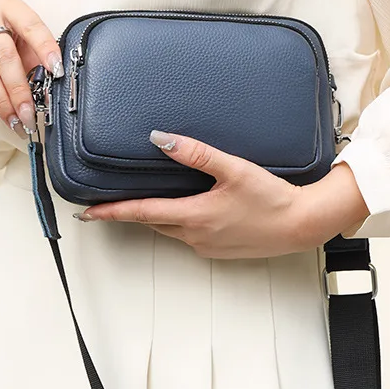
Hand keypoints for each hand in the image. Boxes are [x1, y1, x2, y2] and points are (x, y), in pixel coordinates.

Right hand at [0, 0, 62, 133]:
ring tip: (13, 121)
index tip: (57, 71)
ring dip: (0, 101)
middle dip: (19, 90)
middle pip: (5, 56)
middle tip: (29, 114)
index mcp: (9, 7)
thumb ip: (32, 57)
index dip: (45, 48)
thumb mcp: (15, 34)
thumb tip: (47, 93)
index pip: (31, 25)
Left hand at [76, 131, 369, 257]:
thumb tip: (160, 139)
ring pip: (169, 230)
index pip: (141, 213)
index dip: (111, 211)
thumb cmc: (273, 199)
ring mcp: (207, 246)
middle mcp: (195, 236)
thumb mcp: (234, 169)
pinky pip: (188, 235)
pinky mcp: (219, 249)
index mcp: (193, 216)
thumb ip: (196, 153)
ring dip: (154, 217)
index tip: (87, 212)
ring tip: (141, 203)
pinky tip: (185, 210)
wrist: (302, 225)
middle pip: (152, 222)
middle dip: (129, 213)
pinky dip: (177, 223)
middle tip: (107, 204)